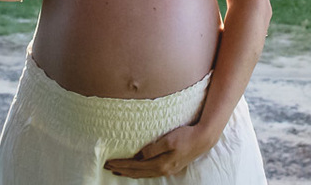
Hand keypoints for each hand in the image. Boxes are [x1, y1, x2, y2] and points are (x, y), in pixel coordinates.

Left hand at [102, 124, 216, 178]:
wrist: (202, 139)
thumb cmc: (185, 136)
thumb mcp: (168, 140)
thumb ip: (153, 149)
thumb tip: (139, 156)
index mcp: (160, 164)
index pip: (135, 166)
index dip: (121, 164)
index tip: (109, 162)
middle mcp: (162, 169)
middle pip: (137, 172)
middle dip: (121, 170)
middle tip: (107, 166)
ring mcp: (167, 169)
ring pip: (143, 174)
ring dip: (129, 172)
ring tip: (117, 170)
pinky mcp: (170, 166)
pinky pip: (150, 172)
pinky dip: (139, 172)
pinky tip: (136, 170)